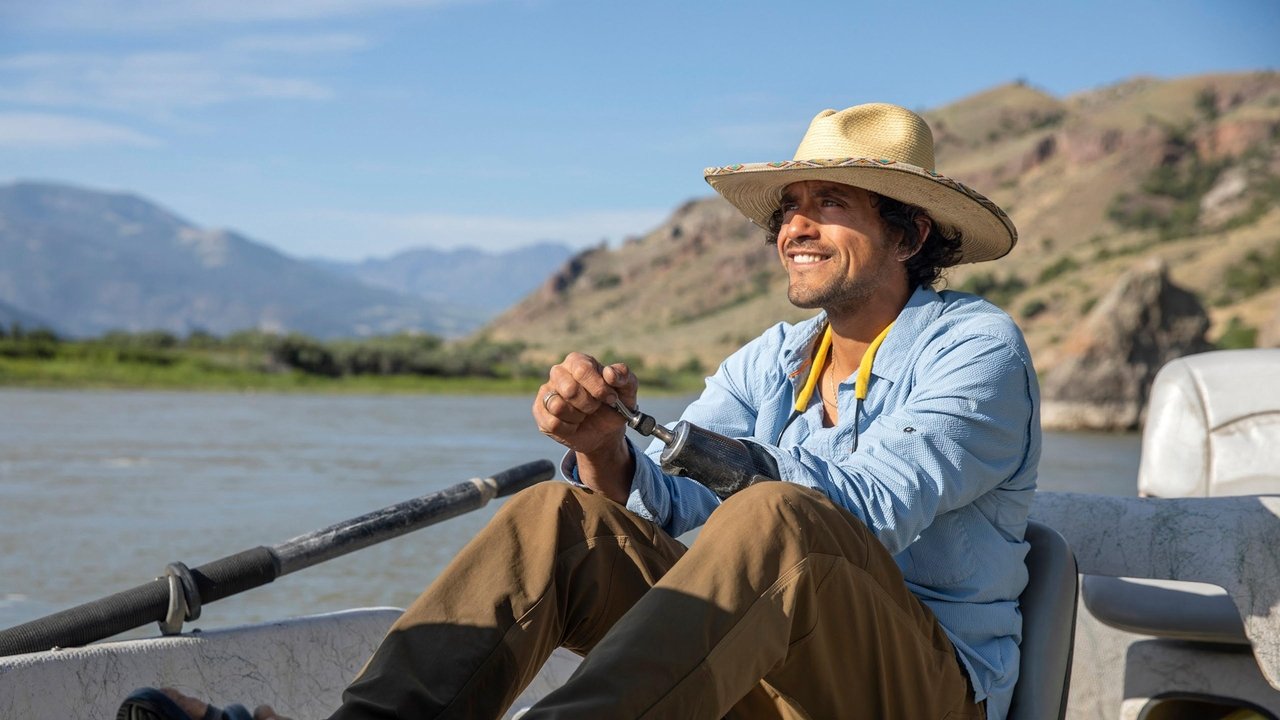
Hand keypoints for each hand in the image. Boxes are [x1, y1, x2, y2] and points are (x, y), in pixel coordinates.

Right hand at [534, 352, 637, 500]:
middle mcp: (558, 372)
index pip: (582, 370)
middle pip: (569, 389)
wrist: (605, 431)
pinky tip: (574, 425)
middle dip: (589, 404)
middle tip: (595, 407)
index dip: (599, 388)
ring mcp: (547, 392)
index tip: (611, 399)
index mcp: (578, 361)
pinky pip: (552, 423)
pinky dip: (569, 428)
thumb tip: (609, 373)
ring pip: (558, 406)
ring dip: (578, 417)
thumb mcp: (627, 390)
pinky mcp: (540, 411)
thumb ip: (624, 376)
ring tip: (583, 415)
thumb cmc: (614, 405)